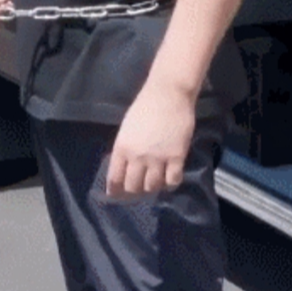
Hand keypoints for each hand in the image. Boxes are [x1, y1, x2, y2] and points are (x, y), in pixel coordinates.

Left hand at [106, 82, 195, 199]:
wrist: (168, 95)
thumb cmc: (145, 107)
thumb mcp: (126, 128)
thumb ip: (125, 148)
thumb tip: (124, 167)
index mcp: (122, 148)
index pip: (114, 178)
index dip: (115, 191)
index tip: (116, 196)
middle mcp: (137, 157)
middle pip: (133, 187)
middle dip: (135, 190)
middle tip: (140, 187)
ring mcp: (157, 158)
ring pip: (152, 187)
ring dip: (153, 187)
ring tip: (156, 181)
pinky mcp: (176, 157)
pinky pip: (173, 181)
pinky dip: (171, 183)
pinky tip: (171, 178)